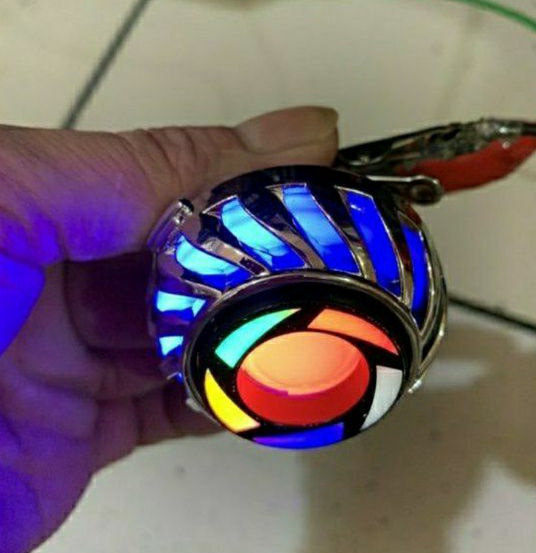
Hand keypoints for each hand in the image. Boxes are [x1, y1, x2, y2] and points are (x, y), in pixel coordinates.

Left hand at [0, 106, 337, 552]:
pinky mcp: (89, 426)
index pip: (170, 177)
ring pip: (193, 332)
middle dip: (264, 253)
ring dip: (257, 328)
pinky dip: (232, 394)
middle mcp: (61, 274)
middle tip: (333, 247)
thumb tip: (258, 139)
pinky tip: (275, 377)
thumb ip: (129, 170)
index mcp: (38, 202)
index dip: (245, 171)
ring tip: (322, 311)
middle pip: (190, 258)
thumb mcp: (3, 203)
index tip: (317, 165)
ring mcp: (77, 353)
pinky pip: (180, 405)